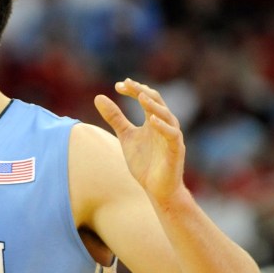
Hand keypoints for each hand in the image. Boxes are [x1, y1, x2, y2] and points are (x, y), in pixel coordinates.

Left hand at [94, 78, 185, 201]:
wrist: (155, 189)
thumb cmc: (144, 162)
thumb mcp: (125, 136)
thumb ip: (115, 117)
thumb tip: (98, 97)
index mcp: (152, 120)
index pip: (145, 98)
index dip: (133, 90)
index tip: (118, 85)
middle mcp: (164, 125)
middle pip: (156, 102)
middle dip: (142, 91)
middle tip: (128, 84)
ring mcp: (171, 137)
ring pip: (167, 116)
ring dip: (154, 105)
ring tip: (141, 96)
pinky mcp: (175, 151)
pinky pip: (172, 135)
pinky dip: (163, 127)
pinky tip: (151, 119)